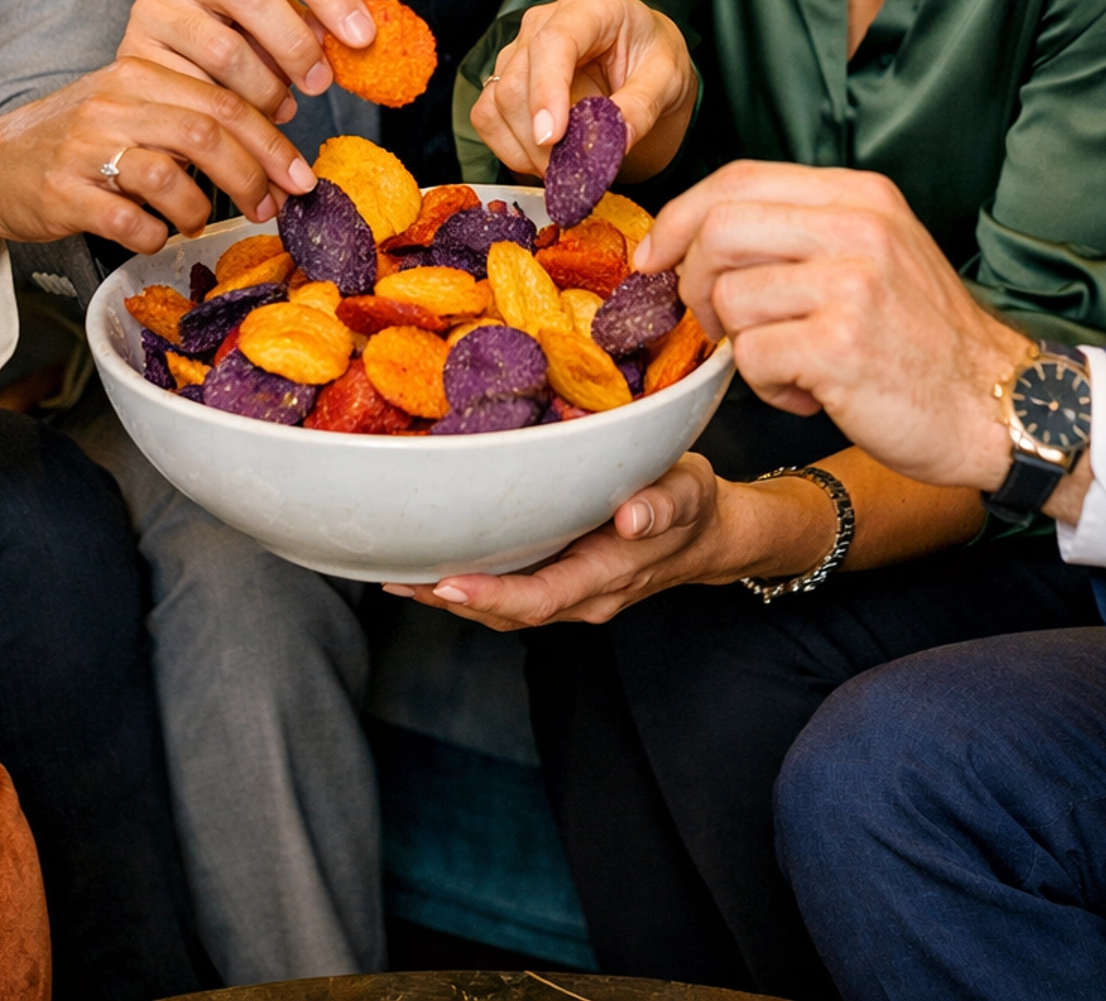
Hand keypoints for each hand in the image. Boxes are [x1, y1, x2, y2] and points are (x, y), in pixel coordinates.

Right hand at [0, 56, 314, 309]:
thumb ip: (195, 112)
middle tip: (270, 208)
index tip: (300, 177)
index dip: (272, 142)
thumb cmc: (83, 140)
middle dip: (252, 176)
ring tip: (200, 221)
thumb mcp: (135, 107)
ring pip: (169, 174)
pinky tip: (154, 235)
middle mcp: (113, 102)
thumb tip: (278, 142)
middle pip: (206, 133)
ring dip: (200, 208)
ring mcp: (84, 148)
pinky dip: (152, 234)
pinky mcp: (60, 192)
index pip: (225, 99)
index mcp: (140, 72)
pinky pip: (124, 219)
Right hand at [118, 0, 378, 122]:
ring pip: (225, 48)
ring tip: (283, 107)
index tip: (363, 37)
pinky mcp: (133, 54)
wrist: (154, 69)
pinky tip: (246, 120)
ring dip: (265, 86)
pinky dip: (231, 109)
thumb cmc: (231, 38)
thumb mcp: (270, 17)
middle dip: (296, 44)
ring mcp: (154, 7)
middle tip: (321, 83)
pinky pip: (194, 88)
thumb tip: (361, 35)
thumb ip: (309, 19)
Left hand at [381, 457, 836, 629]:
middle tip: (398, 579)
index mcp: (608, 576)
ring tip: (396, 576)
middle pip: (509, 612)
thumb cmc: (694, 504)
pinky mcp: (560, 579)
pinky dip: (468, 585)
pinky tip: (430, 567)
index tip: (447, 586)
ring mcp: (570, 593)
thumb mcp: (689, 492)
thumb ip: (662, 504)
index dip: (493, 597)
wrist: (710, 534)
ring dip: (450, 597)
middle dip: (452, 601)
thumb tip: (630, 518)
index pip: (542, 598)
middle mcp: (583, 596)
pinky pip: (509, 591)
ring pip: (503, 608)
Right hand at [470, 0, 696, 181]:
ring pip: (498, 101)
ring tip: (565, 165)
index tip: (553, 137)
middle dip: (540, 136)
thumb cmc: (653, 58)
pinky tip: (542, 159)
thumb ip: (641, 108)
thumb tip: (613, 142)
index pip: (554, 40)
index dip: (547, 88)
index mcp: (591, 5)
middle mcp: (545, 19)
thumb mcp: (668, 79)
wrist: (642, 61)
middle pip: (518, 78)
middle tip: (572, 169)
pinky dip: (510, 148)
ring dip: (526, 147)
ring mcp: (519, 47)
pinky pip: (488, 116)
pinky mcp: (505, 77)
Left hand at [636, 161, 1030, 493]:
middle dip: (694, 283)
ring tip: (792, 366)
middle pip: (718, 230)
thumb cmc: (925, 340)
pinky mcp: (843, 346)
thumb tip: (697, 237)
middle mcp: (858, 227)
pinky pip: (754, 358)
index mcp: (860, 196)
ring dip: (744, 347)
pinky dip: (769, 388)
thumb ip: (804, 232)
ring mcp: (852, 284)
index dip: (681, 217)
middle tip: (717, 323)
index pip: (739, 180)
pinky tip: (812, 394)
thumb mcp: (878, 252)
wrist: (1002, 406)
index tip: (655, 256)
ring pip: (731, 300)